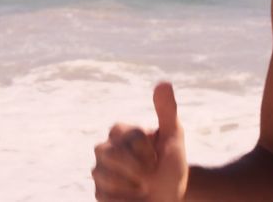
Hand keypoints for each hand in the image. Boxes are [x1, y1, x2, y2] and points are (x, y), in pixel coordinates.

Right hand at [93, 82, 188, 200]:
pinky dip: (127, 199)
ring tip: (143, 187)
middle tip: (150, 174)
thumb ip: (167, 111)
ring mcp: (99, 172)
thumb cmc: (170, 167)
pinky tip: (135, 198)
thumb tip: (163, 82)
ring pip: (105, 176)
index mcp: (120, 133)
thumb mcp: (173, 139)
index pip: (125, 134)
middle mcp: (104, 150)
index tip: (156, 157)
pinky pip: (106, 196)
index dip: (145, 149)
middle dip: (136, 167)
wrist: (169, 198)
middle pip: (109, 153)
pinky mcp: (99, 194)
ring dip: (132, 185)